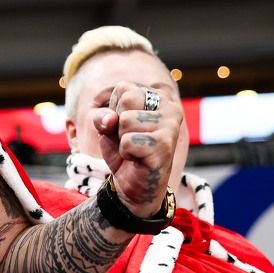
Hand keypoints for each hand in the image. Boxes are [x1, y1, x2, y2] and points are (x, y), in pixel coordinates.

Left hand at [89, 82, 181, 217]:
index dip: (115, 109)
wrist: (134, 185)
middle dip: (118, 123)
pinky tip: (138, 158)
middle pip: (126, 100)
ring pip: (125, 121)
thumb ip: (103, 116)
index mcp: (159, 96)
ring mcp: (170, 126)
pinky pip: (128, 141)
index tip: (125, 126)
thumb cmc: (125, 150)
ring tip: (135, 149)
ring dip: (122, 139)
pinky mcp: (165, 145)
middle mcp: (170, 107)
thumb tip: (110, 119)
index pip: (124, 87)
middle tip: (130, 138)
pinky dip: (125, 152)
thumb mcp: (108, 127)